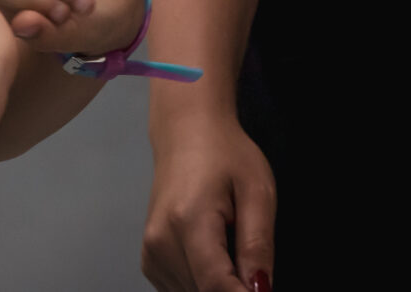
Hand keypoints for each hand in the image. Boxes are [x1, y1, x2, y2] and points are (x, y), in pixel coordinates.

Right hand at [143, 112, 274, 291]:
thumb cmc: (225, 154)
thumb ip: (258, 246)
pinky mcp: (149, 262)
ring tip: (232, 249)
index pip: (215, 286)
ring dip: (218, 286)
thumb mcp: (257, 191)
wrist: (186, 133)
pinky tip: (215, 255)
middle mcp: (160, 243)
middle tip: (253, 266)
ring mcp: (150, 254)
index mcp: (188, 222)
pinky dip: (203, 283)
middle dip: (234, 289)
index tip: (261, 290)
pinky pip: (182, 290)